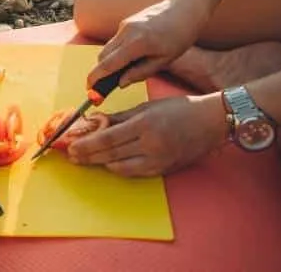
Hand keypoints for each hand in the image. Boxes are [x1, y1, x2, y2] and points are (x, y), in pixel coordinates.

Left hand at [66, 95, 227, 176]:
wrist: (209, 123)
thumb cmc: (177, 109)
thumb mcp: (145, 108)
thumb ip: (119, 117)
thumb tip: (94, 122)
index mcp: (144, 125)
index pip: (107, 138)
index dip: (86, 144)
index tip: (71, 145)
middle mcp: (150, 145)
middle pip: (110, 154)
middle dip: (87, 155)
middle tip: (71, 156)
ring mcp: (158, 160)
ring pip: (120, 166)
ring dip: (99, 164)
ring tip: (84, 160)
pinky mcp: (163, 169)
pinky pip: (134, 172)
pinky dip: (118, 168)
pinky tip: (107, 164)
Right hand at [86, 0, 206, 89]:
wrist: (182, 10)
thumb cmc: (178, 37)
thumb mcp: (163, 61)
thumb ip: (140, 73)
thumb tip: (120, 83)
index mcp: (136, 44)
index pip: (108, 64)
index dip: (96, 77)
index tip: (89, 88)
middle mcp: (126, 32)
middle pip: (103, 57)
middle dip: (100, 72)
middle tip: (103, 87)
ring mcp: (124, 25)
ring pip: (108, 48)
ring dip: (109, 62)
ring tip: (122, 73)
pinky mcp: (126, 22)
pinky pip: (115, 41)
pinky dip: (117, 52)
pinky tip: (131, 57)